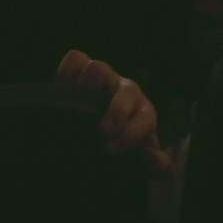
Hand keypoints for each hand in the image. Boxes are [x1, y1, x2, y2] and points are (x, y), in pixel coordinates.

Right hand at [56, 49, 171, 176]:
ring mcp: (105, 79)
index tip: (110, 148)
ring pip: (99, 68)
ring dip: (88, 87)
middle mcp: (126, 91)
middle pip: (126, 90)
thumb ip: (151, 162)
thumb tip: (161, 164)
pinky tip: (62, 91)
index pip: (146, 119)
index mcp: (144, 113)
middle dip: (116, 111)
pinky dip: (67, 72)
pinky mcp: (82, 71)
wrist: (107, 126)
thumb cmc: (123, 141)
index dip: (130, 134)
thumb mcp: (139, 156)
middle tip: (102, 131)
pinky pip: (76, 59)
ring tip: (77, 107)